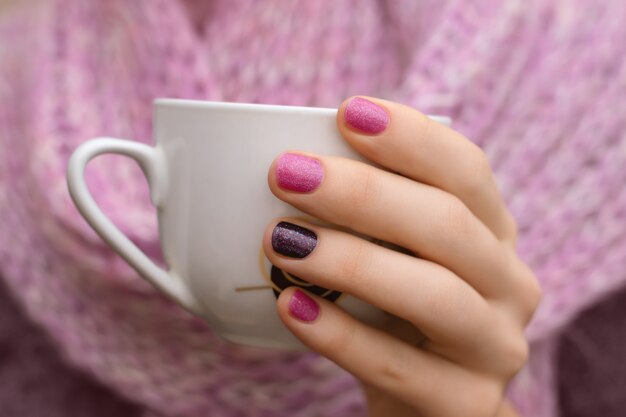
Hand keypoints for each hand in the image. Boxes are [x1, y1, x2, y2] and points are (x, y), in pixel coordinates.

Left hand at [263, 97, 540, 416]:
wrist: (428, 402)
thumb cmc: (399, 313)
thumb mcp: (397, 256)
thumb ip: (369, 217)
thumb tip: (292, 167)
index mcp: (492, 233)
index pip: (466, 171)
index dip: (411, 137)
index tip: (347, 112)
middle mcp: (508, 283)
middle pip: (447, 225)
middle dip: (364, 193)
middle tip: (288, 173)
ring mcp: (494, 346)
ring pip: (433, 294)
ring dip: (350, 261)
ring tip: (281, 241)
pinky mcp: (465, 403)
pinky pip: (398, 366)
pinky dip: (340, 334)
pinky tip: (290, 307)